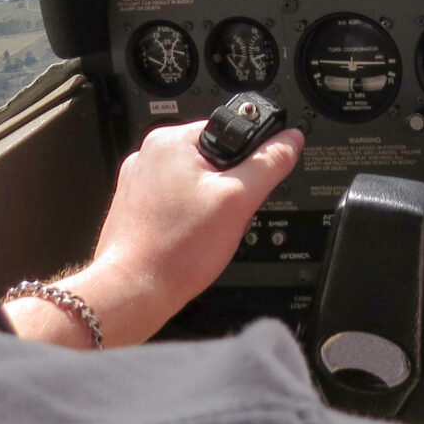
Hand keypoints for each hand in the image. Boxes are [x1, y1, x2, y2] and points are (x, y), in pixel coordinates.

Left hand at [81, 121, 302, 340]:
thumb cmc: (175, 249)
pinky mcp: (135, 205)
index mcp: (171, 141)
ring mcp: (139, 181)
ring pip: (196, 183)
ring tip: (203, 230)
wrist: (133, 290)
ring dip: (209, 204)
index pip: (230, 132)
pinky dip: (188, 218)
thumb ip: (269, 165)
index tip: (245, 187)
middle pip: (213, 160)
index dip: (248, 161)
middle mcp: (149, 155)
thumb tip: (289, 141)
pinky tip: (189, 238)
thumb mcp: (238, 201)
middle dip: (228, 188)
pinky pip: (176, 202)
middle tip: (223, 215)